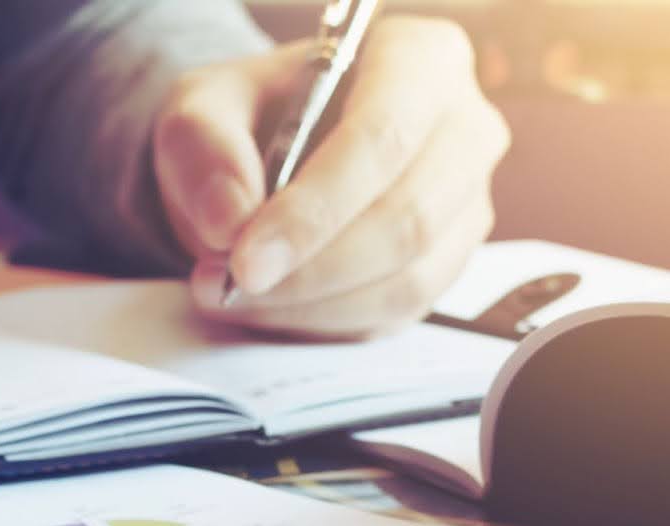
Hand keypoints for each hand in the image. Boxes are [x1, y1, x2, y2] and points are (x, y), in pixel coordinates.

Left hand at [153, 16, 509, 336]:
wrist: (269, 150)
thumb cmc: (252, 113)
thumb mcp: (203, 105)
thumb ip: (205, 148)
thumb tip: (230, 221)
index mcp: (420, 59)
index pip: (383, 139)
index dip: (314, 209)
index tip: (245, 258)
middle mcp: (464, 128)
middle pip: (406, 218)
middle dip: (309, 269)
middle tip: (229, 285)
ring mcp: (466, 202)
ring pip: (407, 278)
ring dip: (311, 304)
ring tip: (234, 295)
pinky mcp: (448, 263)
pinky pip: (397, 313)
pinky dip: (325, 322)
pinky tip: (271, 306)